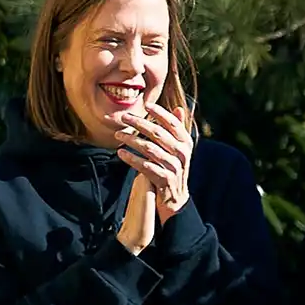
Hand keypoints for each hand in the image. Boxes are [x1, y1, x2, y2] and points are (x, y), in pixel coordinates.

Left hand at [114, 102, 191, 218]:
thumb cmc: (173, 169)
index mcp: (186, 142)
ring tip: (118, 135)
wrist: (176, 199)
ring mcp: (174, 167)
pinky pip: (145, 166)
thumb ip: (177, 130)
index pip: (173, 123)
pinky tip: (121, 154)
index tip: (146, 105)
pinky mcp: (164, 179)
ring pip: (149, 148)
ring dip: (131, 140)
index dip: (160, 113)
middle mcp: (182, 153)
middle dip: (139, 123)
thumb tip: (179, 108)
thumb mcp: (179, 149)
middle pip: (158, 133)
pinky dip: (132, 159)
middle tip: (124, 118)